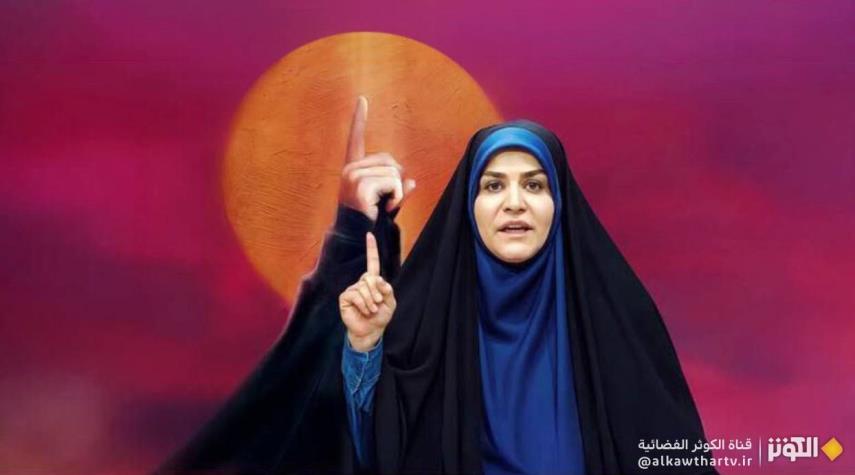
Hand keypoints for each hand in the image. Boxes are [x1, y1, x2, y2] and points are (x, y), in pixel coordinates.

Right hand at [338, 96, 415, 220]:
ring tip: (381, 206)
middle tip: (383, 201)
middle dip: (395, 181)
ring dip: (395, 192)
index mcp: (353, 168)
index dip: (359, 119)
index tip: (362, 99)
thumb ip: (399, 189)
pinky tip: (382, 208)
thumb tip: (412, 182)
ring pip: (394, 173)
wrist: (357, 240)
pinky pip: (393, 183)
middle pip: (390, 160)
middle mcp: (350, 169)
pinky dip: (395, 198)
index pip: (356, 139)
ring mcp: (353, 176)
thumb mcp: (387, 201)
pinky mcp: (361, 186)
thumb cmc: (371, 222)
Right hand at [339, 232, 395, 351]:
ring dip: (371, 301)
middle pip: (370, 278)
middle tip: (378, 304)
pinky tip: (364, 311)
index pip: (372, 262)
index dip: (371, 249)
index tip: (369, 235)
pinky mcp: (345, 297)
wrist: (371, 330)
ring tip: (371, 310)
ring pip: (363, 288)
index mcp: (373, 281)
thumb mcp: (390, 303)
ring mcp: (352, 289)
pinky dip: (363, 304)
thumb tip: (378, 279)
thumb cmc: (380, 316)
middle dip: (377, 292)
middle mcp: (361, 282)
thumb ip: (387, 290)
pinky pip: (356, 295)